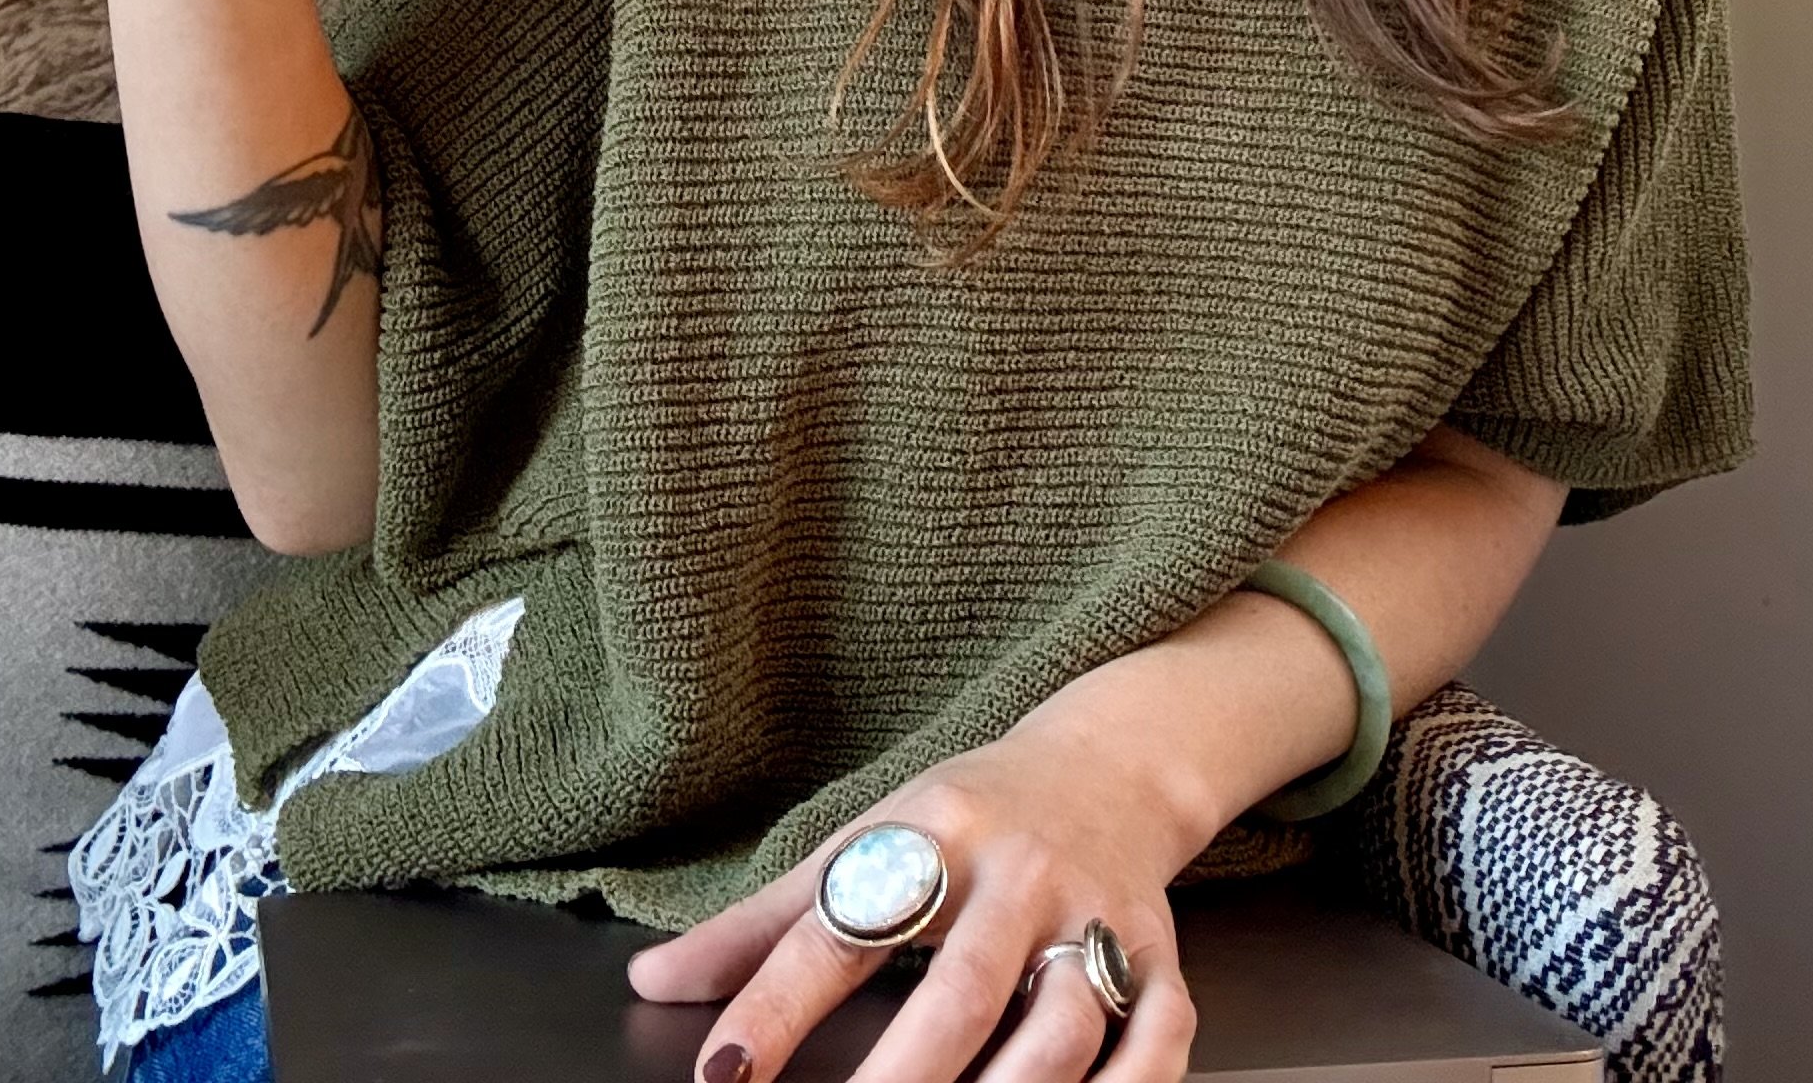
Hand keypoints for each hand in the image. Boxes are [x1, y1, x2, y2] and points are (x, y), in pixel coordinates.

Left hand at [627, 717, 1200, 1082]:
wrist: (1113, 762)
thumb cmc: (974, 812)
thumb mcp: (868, 835)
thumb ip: (763, 921)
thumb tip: (653, 981)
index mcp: (932, 836)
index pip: (841, 926)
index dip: (778, 1002)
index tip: (724, 1071)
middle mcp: (1015, 875)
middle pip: (957, 991)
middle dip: (903, 1076)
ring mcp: (1094, 917)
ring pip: (1061, 1023)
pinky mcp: (1159, 956)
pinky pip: (1156, 1037)